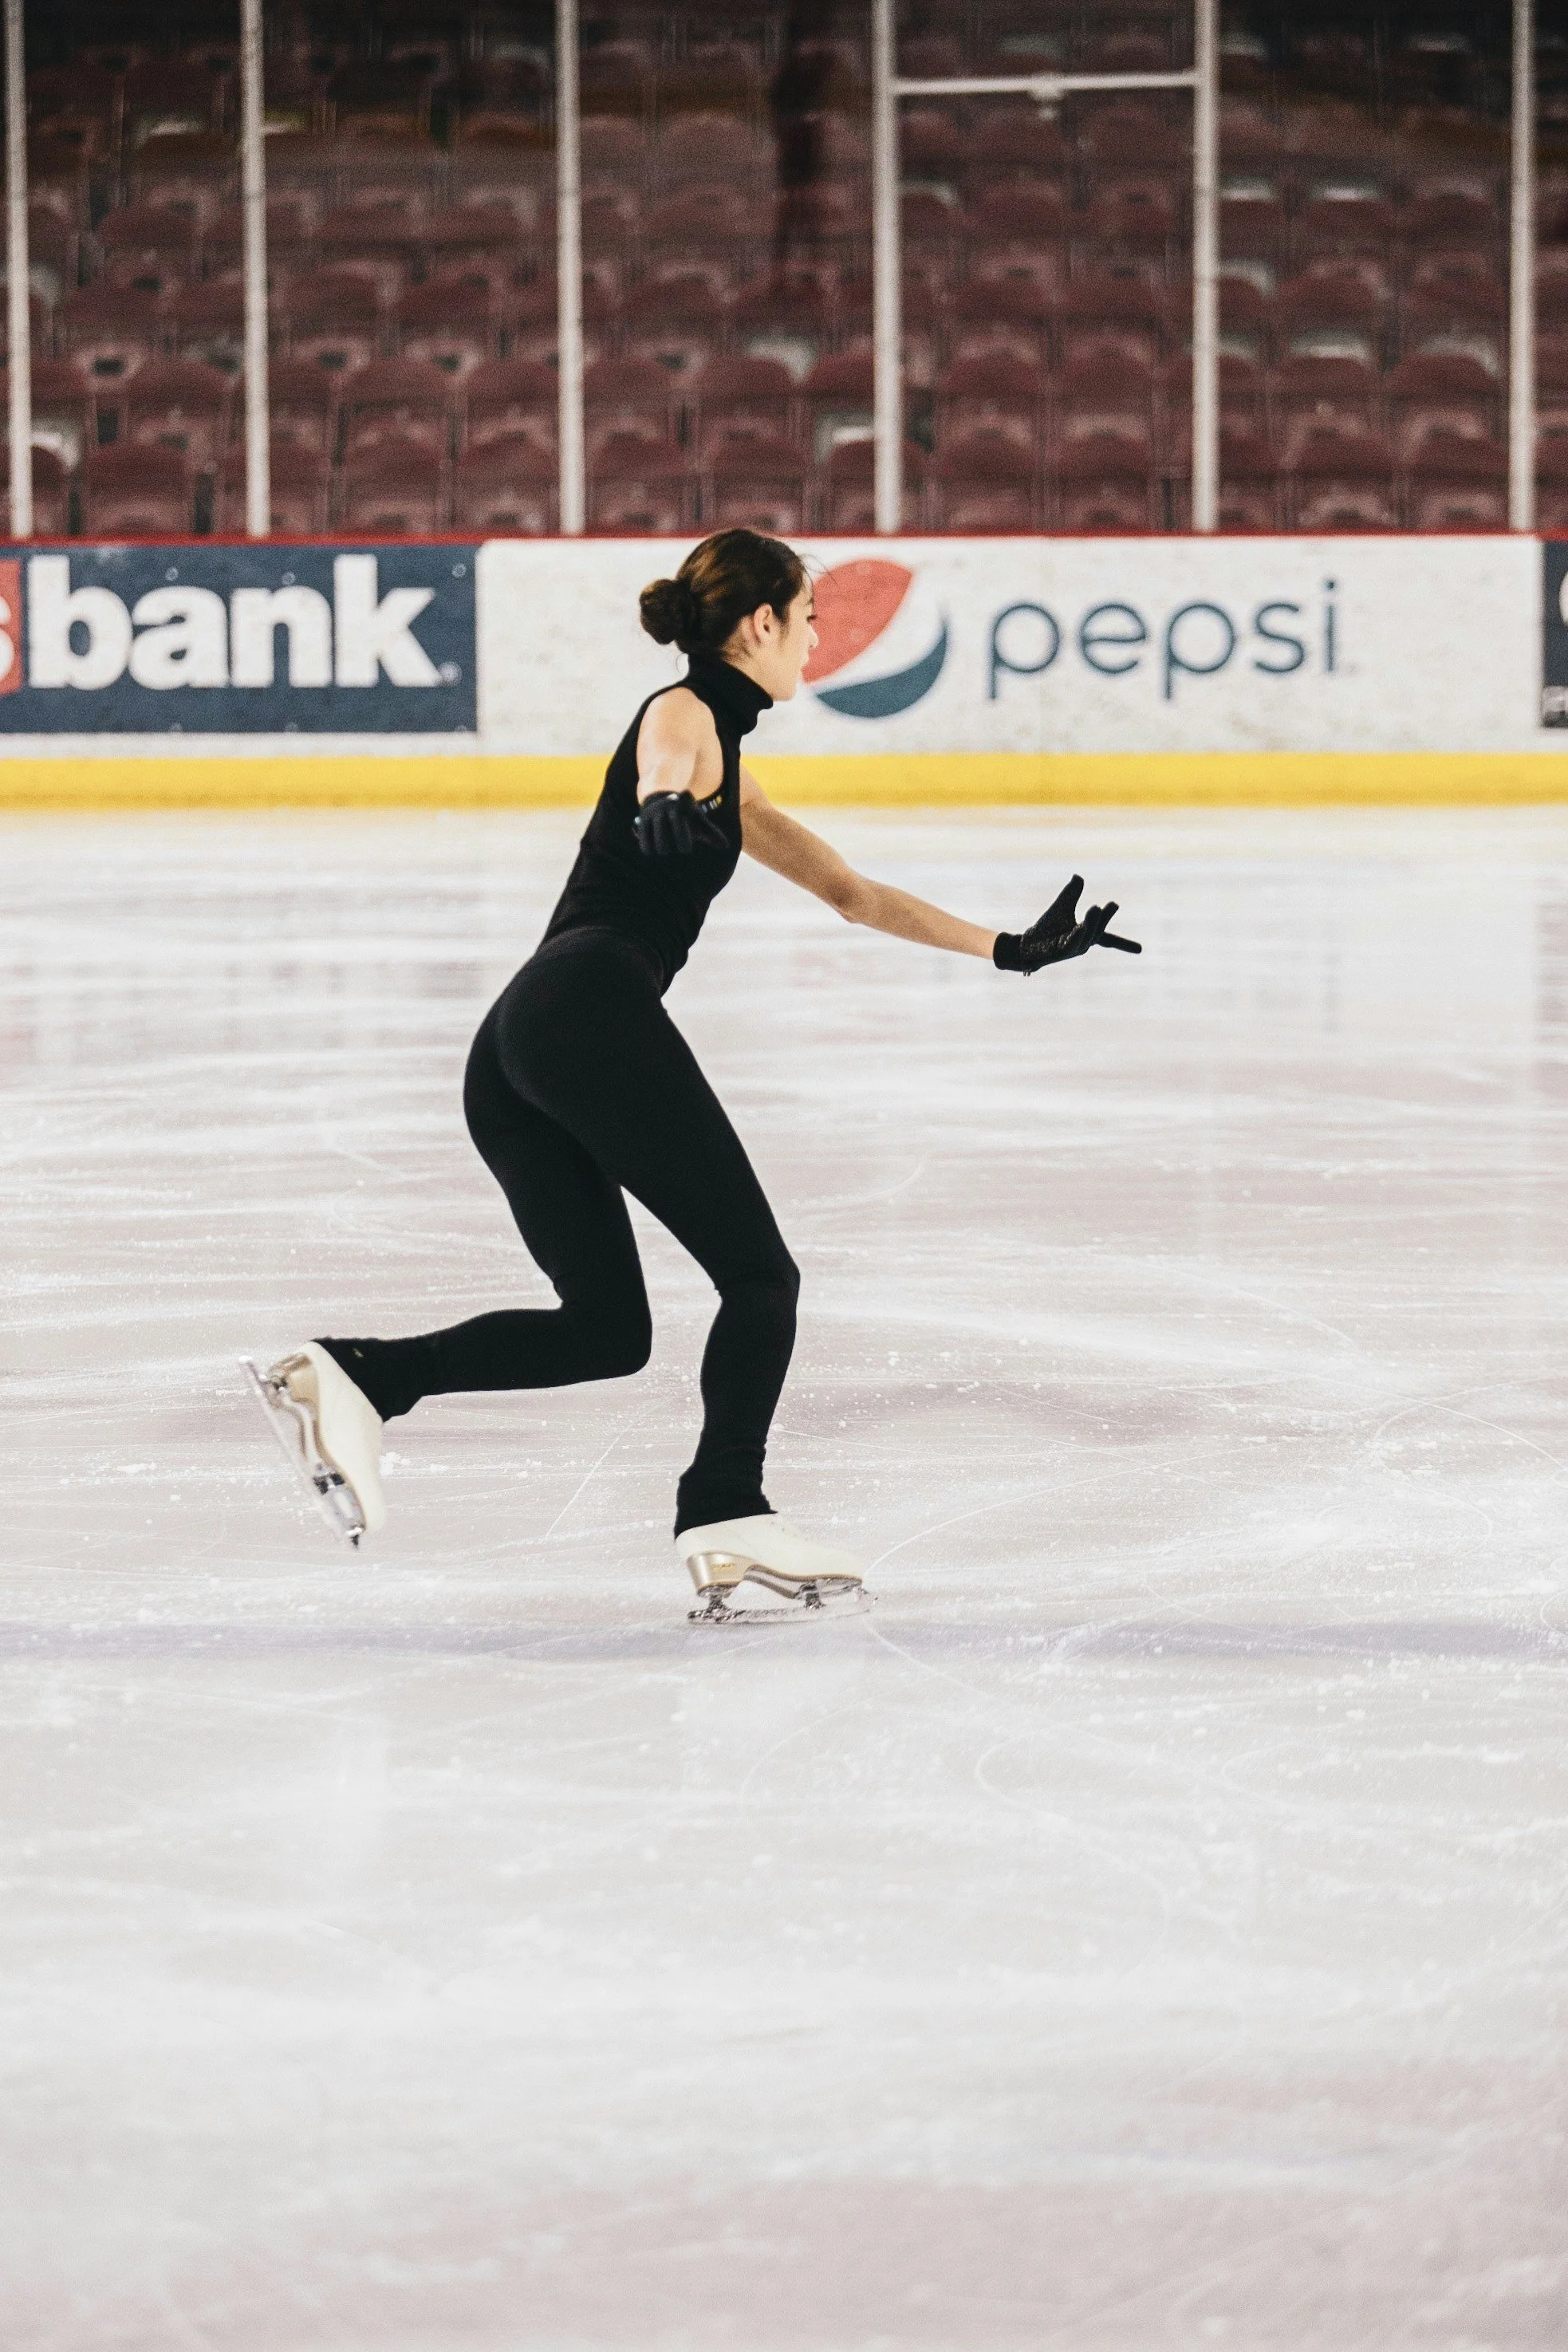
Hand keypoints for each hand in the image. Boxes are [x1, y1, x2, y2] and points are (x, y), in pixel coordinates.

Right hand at [634, 790, 724, 857]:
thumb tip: (725, 846)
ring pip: (653, 837)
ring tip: (663, 851)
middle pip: (664, 836)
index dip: (682, 842)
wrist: (661, 794)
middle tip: (673, 850)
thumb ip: (711, 832)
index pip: (679, 827)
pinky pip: (643, 838)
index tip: (685, 850)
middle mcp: (664, 810)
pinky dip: (647, 847)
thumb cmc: (684, 813)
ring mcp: (652, 815)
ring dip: (660, 848)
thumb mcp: (697, 818)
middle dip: (669, 846)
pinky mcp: (642, 821)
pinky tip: (652, 851)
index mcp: (679, 808)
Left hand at [993, 876, 1141, 972]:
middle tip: (1111, 904)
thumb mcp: (1061, 907)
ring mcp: (1073, 949)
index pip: (1108, 939)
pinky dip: (1077, 935)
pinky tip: (1079, 927)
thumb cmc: (1046, 929)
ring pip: (1086, 935)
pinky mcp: (1060, 951)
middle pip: (1098, 930)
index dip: (1124, 944)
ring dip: (1092, 923)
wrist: (1027, 945)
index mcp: (1087, 935)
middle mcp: (1083, 944)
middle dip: (1105, 919)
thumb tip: (1079, 877)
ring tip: (1095, 908)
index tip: (1141, 950)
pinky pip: (1071, 943)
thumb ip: (1071, 893)